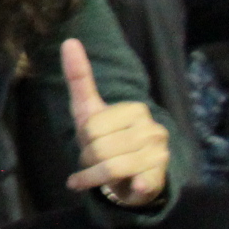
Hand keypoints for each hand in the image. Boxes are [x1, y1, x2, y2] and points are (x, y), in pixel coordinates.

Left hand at [62, 37, 168, 206]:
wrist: (129, 178)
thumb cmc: (106, 140)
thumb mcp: (88, 109)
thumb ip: (79, 77)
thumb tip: (69, 40)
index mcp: (136, 109)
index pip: (90, 127)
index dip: (84, 139)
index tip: (92, 141)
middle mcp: (154, 129)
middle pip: (98, 147)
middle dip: (88, 158)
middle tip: (96, 159)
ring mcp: (159, 154)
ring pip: (109, 166)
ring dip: (94, 175)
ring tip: (99, 173)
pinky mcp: (159, 178)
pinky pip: (136, 182)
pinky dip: (129, 187)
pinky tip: (127, 187)